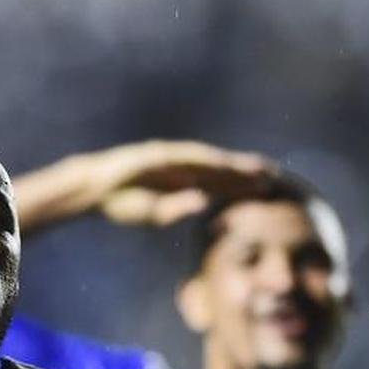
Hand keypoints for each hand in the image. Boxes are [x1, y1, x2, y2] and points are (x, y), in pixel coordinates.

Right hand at [87, 140, 276, 226]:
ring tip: (256, 168)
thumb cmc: (122, 204)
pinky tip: (223, 162)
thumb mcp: (154, 213)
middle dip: (245, 173)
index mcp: (182, 184)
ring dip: (232, 164)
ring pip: (208, 161)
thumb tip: (204, 202)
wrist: (94, 189)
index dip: (240, 187)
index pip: (218, 185)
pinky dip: (204, 160)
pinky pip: (184, 158)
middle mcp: (182, 169)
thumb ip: (178, 208)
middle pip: (220, 170)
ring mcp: (171, 160)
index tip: (265, 191)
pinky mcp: (158, 155)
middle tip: (275, 176)